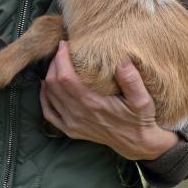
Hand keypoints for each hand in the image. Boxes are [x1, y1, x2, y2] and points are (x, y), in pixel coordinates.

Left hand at [40, 42, 178, 160]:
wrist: (136, 143)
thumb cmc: (139, 118)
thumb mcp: (142, 99)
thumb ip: (132, 80)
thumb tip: (121, 61)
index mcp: (92, 103)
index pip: (66, 77)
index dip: (61, 58)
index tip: (65, 44)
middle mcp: (78, 114)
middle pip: (54, 83)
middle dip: (54, 63)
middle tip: (61, 50)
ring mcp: (72, 123)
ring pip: (50, 95)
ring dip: (50, 76)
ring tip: (57, 62)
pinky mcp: (71, 130)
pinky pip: (49, 112)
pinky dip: (44, 97)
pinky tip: (46, 86)